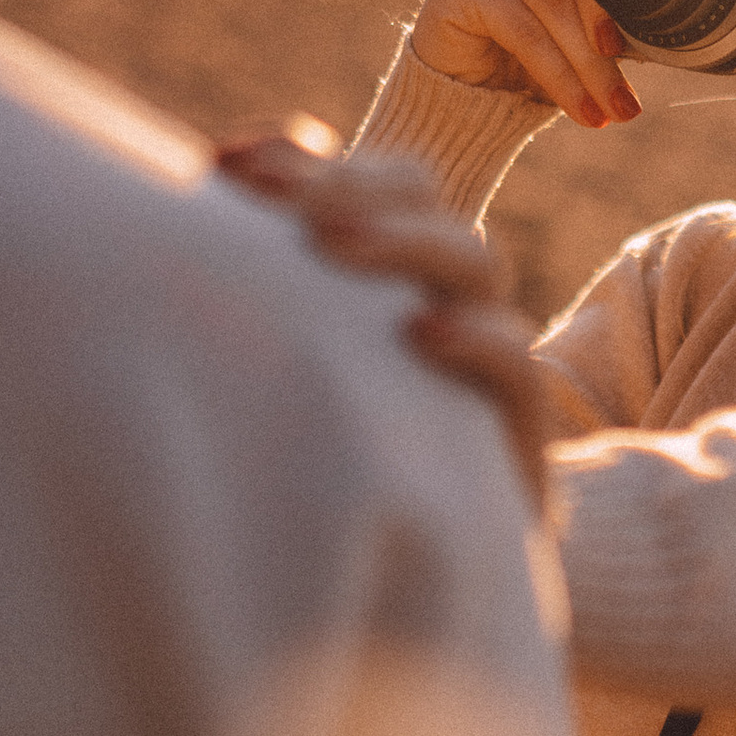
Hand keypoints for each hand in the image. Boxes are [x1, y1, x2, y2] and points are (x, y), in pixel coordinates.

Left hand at [216, 124, 552, 503]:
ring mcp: (485, 357)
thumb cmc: (327, 459)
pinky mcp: (516, 429)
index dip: (311, 162)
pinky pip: (518, 364)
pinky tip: (419, 333)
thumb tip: (216, 183)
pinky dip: (474, 338)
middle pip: (424, 200)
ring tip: (330, 244)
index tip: (227, 164)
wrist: (403, 573)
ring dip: (403, 241)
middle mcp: (444, 294)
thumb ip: (263, 283)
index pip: (377, 180)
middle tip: (276, 195)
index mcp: (392, 266)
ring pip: (476, 262)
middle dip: (349, 185)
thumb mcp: (288, 367)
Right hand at [407, 0, 688, 128]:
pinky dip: (559, 76)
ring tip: (615, 110)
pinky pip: (523, 28)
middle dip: (610, 8)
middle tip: (630, 62)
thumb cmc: (537, 50)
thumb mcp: (591, 23)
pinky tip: (581, 109)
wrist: (467, 92)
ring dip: (590, 64)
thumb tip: (683, 34)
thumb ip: (624, 7)